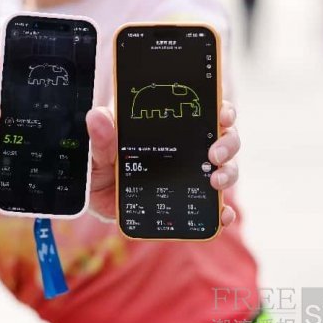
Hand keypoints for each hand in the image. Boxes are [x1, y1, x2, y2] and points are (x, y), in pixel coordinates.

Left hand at [0, 46, 239, 225]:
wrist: (93, 199)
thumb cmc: (98, 165)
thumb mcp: (95, 151)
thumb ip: (99, 137)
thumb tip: (98, 117)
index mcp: (169, 125)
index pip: (204, 108)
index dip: (221, 108)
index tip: (223, 113)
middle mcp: (187, 146)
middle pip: (223, 136)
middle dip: (227, 142)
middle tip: (214, 154)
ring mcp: (191, 173)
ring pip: (226, 167)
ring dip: (228, 173)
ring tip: (216, 182)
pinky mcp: (189, 200)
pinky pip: (215, 205)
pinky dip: (223, 211)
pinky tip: (223, 215)